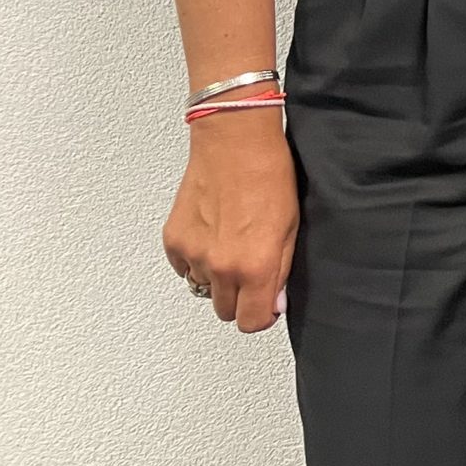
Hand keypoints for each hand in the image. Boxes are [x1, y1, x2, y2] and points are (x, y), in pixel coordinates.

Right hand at [161, 107, 296, 332]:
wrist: (234, 143)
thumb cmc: (269, 174)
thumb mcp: (292, 226)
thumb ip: (281, 271)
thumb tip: (274, 304)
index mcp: (255, 266)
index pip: (251, 322)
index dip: (261, 315)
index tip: (266, 303)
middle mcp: (220, 267)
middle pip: (225, 311)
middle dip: (239, 298)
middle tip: (250, 270)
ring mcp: (193, 255)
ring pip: (203, 289)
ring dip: (217, 277)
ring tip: (231, 244)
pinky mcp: (173, 241)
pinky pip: (184, 268)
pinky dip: (196, 259)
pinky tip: (212, 234)